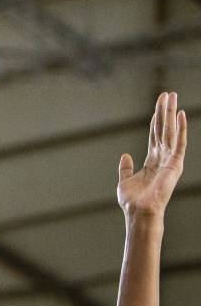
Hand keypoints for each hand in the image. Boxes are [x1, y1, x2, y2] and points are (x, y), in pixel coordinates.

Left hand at [117, 92, 187, 217]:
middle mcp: (163, 158)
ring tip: (171, 96)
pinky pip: (179, 143)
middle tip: (166, 93)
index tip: (158, 105)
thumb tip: (125, 155)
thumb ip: (126, 168)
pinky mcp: (175, 164)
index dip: (156, 119)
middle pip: (163, 129)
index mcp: (152, 161)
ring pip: (170, 131)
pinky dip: (180, 128)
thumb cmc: (132, 201)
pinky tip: (180, 114)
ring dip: (170, 113)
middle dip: (164, 111)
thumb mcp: (125, 181)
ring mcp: (170, 160)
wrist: (139, 212)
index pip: (155, 135)